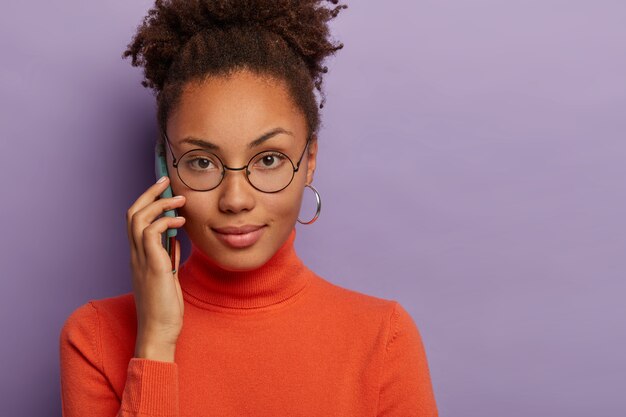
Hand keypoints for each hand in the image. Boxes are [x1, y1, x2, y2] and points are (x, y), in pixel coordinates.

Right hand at [126, 176, 186, 359]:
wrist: (160, 331)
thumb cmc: (165, 307)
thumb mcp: (169, 277)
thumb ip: (169, 257)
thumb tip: (176, 240)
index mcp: (138, 256)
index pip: (136, 220)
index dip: (147, 201)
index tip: (164, 190)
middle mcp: (135, 255)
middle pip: (132, 213)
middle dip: (149, 193)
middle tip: (167, 181)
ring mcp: (141, 260)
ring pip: (138, 219)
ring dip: (159, 204)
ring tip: (180, 199)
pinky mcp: (153, 267)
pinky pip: (151, 233)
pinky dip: (165, 222)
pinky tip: (180, 223)